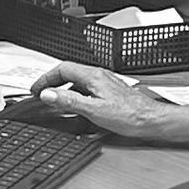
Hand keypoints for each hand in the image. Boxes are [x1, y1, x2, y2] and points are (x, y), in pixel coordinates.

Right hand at [30, 61, 173, 139]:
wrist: (151, 120)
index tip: (36, 89)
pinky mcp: (110, 92)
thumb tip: (48, 95)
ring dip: (64, 89)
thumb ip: (69, 101)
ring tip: (55, 101)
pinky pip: (87, 88)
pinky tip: (76, 106)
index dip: (46, 78)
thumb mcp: (93, 110)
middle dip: (52, 82)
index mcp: (93, 76)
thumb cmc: (130, 115)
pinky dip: (76, 95)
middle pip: (69, 73)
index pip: (62, 69)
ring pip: (78, 81)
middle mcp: (100, 76)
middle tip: (42, 94)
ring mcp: (106, 83)